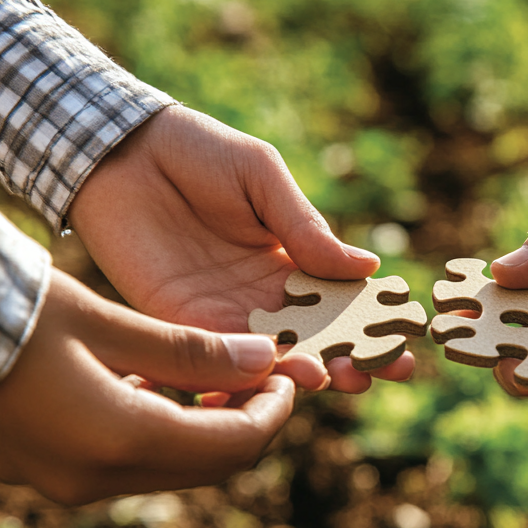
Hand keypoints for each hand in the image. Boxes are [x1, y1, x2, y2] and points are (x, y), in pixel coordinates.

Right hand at [0, 270, 301, 505]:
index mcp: (118, 441)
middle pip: (205, 467)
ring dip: (203, 430)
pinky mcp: (44, 474)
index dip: (272, 413)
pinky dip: (159, 434)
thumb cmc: (14, 310)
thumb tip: (266, 359)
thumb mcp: (112, 321)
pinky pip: (126, 466)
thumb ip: (194, 350)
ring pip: (168, 469)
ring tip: (216, 376)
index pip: (231, 446)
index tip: (285, 376)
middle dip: (243, 423)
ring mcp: (64, 484)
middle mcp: (93, 480)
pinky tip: (160, 389)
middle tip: (260, 376)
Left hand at [66, 105, 414, 392]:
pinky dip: (255, 369)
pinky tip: (287, 377)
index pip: (339, 299)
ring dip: (312, 368)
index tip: (409, 335)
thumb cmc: (197, 151)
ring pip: (276, 354)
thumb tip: (367, 267)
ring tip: (345, 379)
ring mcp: (222, 312)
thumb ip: (306, 227)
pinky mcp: (181, 321)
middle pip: (317, 337)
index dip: (374, 319)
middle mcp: (260, 295)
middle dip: (355, 355)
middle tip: (393, 370)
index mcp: (287, 258)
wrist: (119, 149)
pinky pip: (223, 354)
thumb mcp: (263, 178)